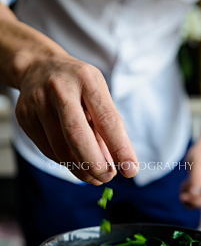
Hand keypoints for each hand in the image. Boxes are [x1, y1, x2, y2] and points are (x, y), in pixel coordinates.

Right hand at [15, 53, 138, 184]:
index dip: (120, 148)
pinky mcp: (24, 117)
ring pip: (60, 148)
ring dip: (80, 169)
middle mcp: (60, 88)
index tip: (130, 170)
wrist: (38, 68)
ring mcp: (38, 102)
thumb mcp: (97, 95)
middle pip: (77, 135)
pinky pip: (48, 150)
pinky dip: (65, 162)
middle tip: (107, 177)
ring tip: (94, 177)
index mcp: (87, 80)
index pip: (107, 119)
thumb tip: (113, 166)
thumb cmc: (77, 86)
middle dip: (95, 164)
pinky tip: (76, 163)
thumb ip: (106, 128)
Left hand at [180, 140, 200, 207]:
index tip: (187, 195)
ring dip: (186, 195)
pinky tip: (186, 184)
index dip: (198, 201)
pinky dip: (185, 194)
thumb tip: (195, 193)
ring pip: (195, 203)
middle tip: (185, 185)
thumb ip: (197, 178)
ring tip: (186, 182)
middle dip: (191, 198)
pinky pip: (191, 199)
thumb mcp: (199, 163)